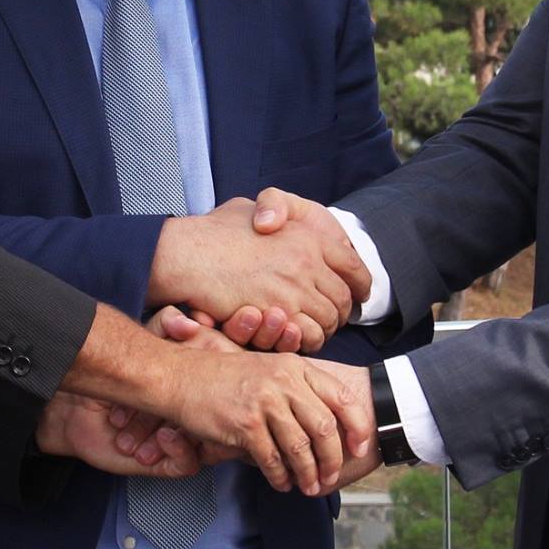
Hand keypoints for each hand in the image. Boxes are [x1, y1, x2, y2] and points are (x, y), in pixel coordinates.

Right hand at [63, 303, 372, 495]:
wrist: (179, 376)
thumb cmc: (221, 377)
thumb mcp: (265, 369)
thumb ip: (293, 388)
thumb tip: (321, 423)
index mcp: (295, 367)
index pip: (340, 397)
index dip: (356, 426)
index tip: (359, 447)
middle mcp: (284, 381)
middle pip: (325, 427)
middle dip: (332, 459)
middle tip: (330, 477)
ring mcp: (265, 402)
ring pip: (301, 447)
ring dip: (308, 473)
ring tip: (308, 487)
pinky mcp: (245, 423)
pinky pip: (272, 458)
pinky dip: (280, 476)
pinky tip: (281, 484)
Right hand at [148, 196, 370, 351]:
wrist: (188, 254)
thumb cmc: (213, 232)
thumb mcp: (248, 207)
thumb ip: (269, 211)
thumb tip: (272, 219)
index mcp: (307, 234)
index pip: (352, 265)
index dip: (360, 283)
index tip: (358, 294)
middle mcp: (307, 259)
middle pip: (343, 298)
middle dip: (341, 312)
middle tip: (331, 319)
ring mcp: (293, 287)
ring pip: (328, 320)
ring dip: (324, 329)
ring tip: (312, 331)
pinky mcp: (277, 311)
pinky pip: (308, 334)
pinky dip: (307, 340)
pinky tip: (296, 337)